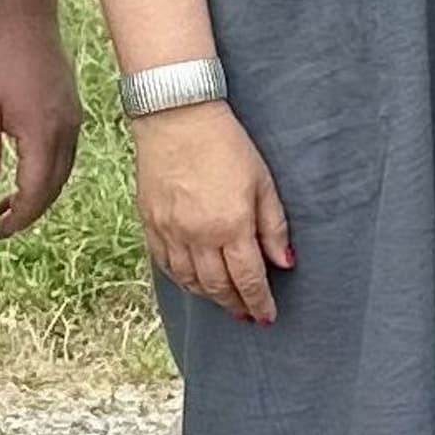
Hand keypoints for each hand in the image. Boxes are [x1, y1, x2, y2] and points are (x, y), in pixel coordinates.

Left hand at [0, 9, 85, 238]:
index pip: (37, 191)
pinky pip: (66, 150)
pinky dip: (50, 169)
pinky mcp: (71, 107)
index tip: (0, 230)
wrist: (25, 16)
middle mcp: (66, 129)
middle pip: (55, 186)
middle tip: (5, 223)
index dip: (20, 217)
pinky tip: (29, 167)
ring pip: (64, 170)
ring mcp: (73, 117)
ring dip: (42, 191)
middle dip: (32, 210)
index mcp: (43, 133)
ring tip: (13, 202)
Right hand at [133, 101, 290, 322]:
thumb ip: (274, 227)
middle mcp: (198, 236)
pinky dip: (182, 280)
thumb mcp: (263, 182)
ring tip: (225, 301)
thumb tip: (284, 263)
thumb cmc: (226, 145)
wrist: (177, 118)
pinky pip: (165, 265)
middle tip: (248, 315)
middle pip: (218, 287)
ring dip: (210, 297)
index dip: (259, 302)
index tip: (267, 317)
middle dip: (236, 305)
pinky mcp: (150, 224)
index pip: (248, 278)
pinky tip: (193, 282)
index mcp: (231, 226)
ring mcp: (171, 232)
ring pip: (190, 281)